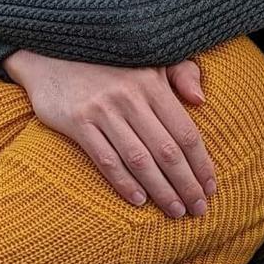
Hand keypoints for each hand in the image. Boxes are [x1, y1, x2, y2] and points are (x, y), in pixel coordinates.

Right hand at [6, 52, 213, 217]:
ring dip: (161, 190)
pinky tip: (139, 201)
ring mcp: (103, 110)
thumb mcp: (149, 57)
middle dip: (186, 184)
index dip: (201, 163)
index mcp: (152, 82)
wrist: (52, 52)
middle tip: (199, 209)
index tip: (211, 186)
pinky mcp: (78, 121)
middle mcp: (130, 96)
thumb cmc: (108, 60)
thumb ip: (181, 73)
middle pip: (166, 151)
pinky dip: (124, 183)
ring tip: (175, 211)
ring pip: (139, 160)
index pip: (185, 131)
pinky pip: (106, 159)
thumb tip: (201, 100)